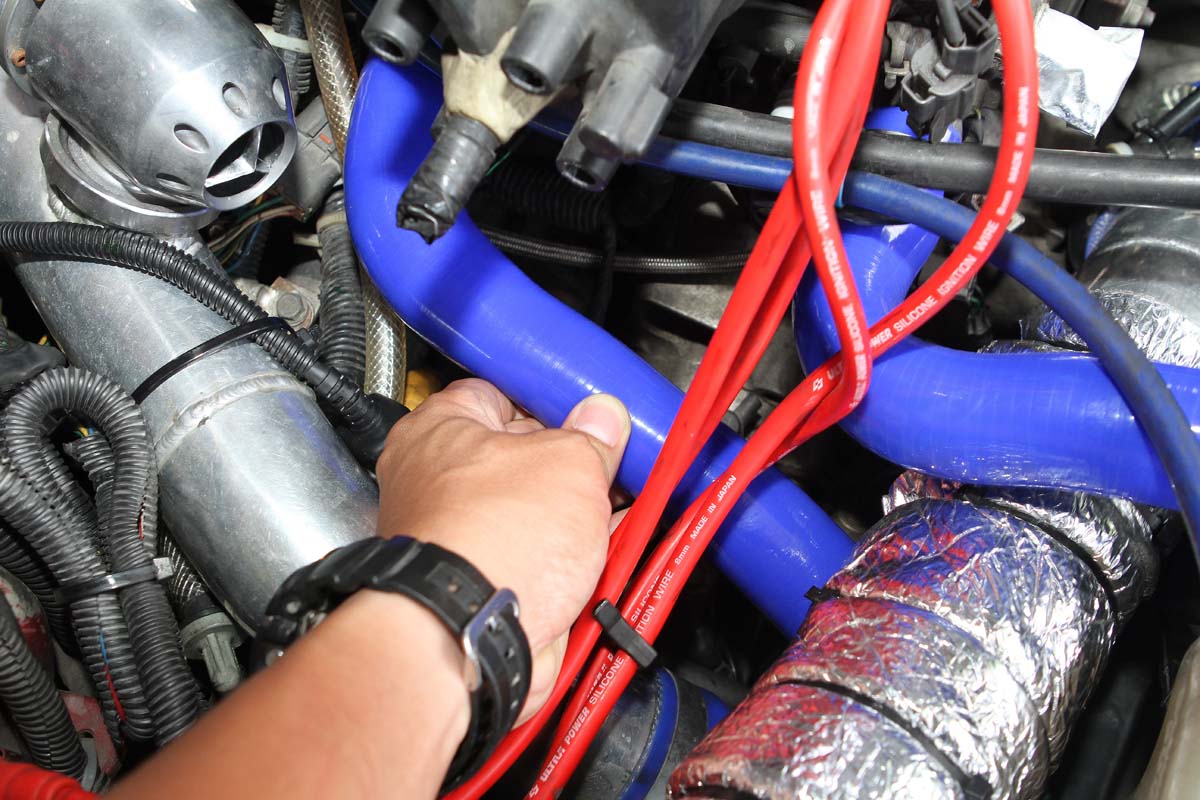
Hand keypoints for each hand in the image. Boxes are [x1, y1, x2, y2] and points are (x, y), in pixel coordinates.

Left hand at [375, 379, 630, 721]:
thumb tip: (604, 420)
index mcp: (439, 431)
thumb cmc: (489, 542)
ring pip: (528, 516)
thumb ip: (591, 438)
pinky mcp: (480, 585)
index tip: (585, 414)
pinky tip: (599, 558)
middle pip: (516, 460)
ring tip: (609, 515)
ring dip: (573, 519)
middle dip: (566, 468)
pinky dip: (565, 562)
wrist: (473, 636)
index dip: (547, 403)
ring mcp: (458, 539)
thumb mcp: (569, 463)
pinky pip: (531, 562)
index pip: (495, 394)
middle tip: (603, 467)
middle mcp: (436, 483)